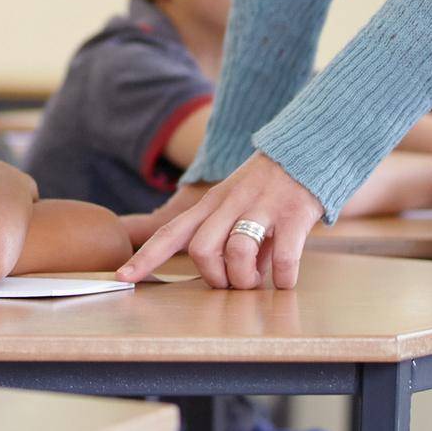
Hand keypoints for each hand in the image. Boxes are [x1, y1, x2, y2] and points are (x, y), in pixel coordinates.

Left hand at [116, 152, 323, 289]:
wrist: (308, 148)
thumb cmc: (267, 184)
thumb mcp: (234, 200)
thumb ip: (222, 234)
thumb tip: (224, 277)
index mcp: (213, 202)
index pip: (172, 231)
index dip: (147, 256)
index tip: (123, 277)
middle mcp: (232, 203)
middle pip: (202, 249)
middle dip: (214, 276)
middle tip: (232, 282)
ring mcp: (263, 207)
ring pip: (238, 251)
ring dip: (246, 278)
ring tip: (257, 281)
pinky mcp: (294, 214)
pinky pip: (284, 258)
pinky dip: (281, 278)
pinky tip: (284, 280)